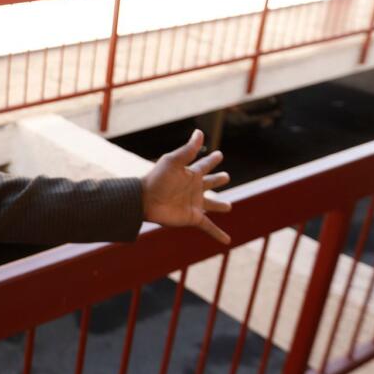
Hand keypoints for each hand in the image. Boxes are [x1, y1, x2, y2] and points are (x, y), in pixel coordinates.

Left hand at [140, 129, 232, 243]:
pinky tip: (227, 241)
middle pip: (210, 183)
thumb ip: (188, 149)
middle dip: (218, 180)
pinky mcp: (193, 218)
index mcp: (190, 173)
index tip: (219, 154)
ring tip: (229, 207)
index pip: (205, 164)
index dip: (212, 160)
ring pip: (212, 205)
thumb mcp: (173, 161)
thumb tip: (199, 132)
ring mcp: (194, 204)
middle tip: (226, 176)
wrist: (145, 200)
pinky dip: (218, 234)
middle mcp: (194, 188)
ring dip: (220, 206)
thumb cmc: (157, 179)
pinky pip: (208, 226)